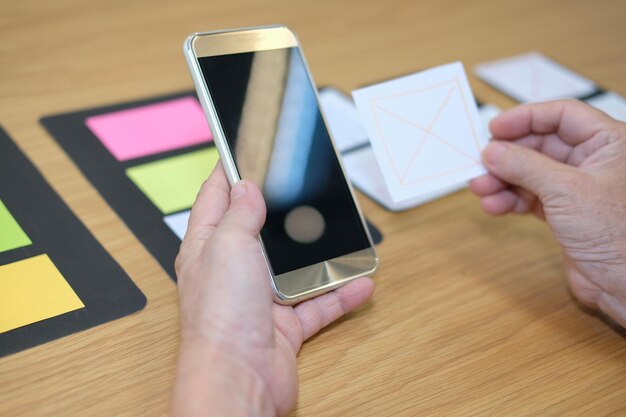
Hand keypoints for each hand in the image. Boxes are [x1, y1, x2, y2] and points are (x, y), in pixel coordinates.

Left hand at [171, 163, 373, 416]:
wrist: (238, 378)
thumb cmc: (221, 316)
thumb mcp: (228, 246)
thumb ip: (240, 214)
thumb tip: (246, 186)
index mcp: (208, 247)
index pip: (215, 199)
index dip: (228, 172)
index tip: (243, 150)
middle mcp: (232, 271)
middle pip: (258, 230)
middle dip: (279, 210)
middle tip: (301, 186)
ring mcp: (259, 298)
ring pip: (293, 267)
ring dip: (317, 254)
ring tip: (338, 233)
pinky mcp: (283, 324)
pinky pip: (317, 303)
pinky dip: (339, 294)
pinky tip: (360, 283)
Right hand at [470, 100, 625, 326]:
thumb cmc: (621, 235)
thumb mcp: (566, 191)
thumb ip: (526, 166)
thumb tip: (493, 151)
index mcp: (610, 142)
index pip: (562, 115)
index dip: (526, 118)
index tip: (495, 129)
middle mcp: (594, 161)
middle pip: (540, 145)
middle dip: (508, 155)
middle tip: (481, 163)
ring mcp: (577, 189)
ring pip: (530, 173)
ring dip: (502, 180)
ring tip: (481, 189)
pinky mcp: (564, 214)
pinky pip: (529, 197)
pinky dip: (509, 200)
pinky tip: (494, 206)